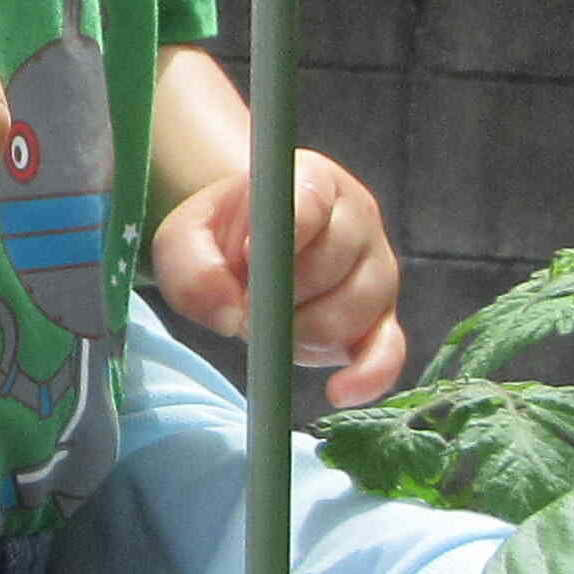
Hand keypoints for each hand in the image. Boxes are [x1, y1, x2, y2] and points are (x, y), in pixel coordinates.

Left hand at [147, 146, 406, 403]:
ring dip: (299, 334)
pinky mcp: (382, 320)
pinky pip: (388, 351)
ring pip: (349, 313)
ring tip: (272, 322)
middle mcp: (357, 220)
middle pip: (329, 266)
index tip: (246, 256)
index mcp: (312, 181)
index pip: (311, 201)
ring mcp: (377, 270)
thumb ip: (192, 266)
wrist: (248, 251)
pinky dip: (367, 376)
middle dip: (278, 297)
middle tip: (247, 300)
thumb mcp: (185, 239)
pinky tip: (339, 392)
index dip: (283, 234)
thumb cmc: (221, 238)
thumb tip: (231, 316)